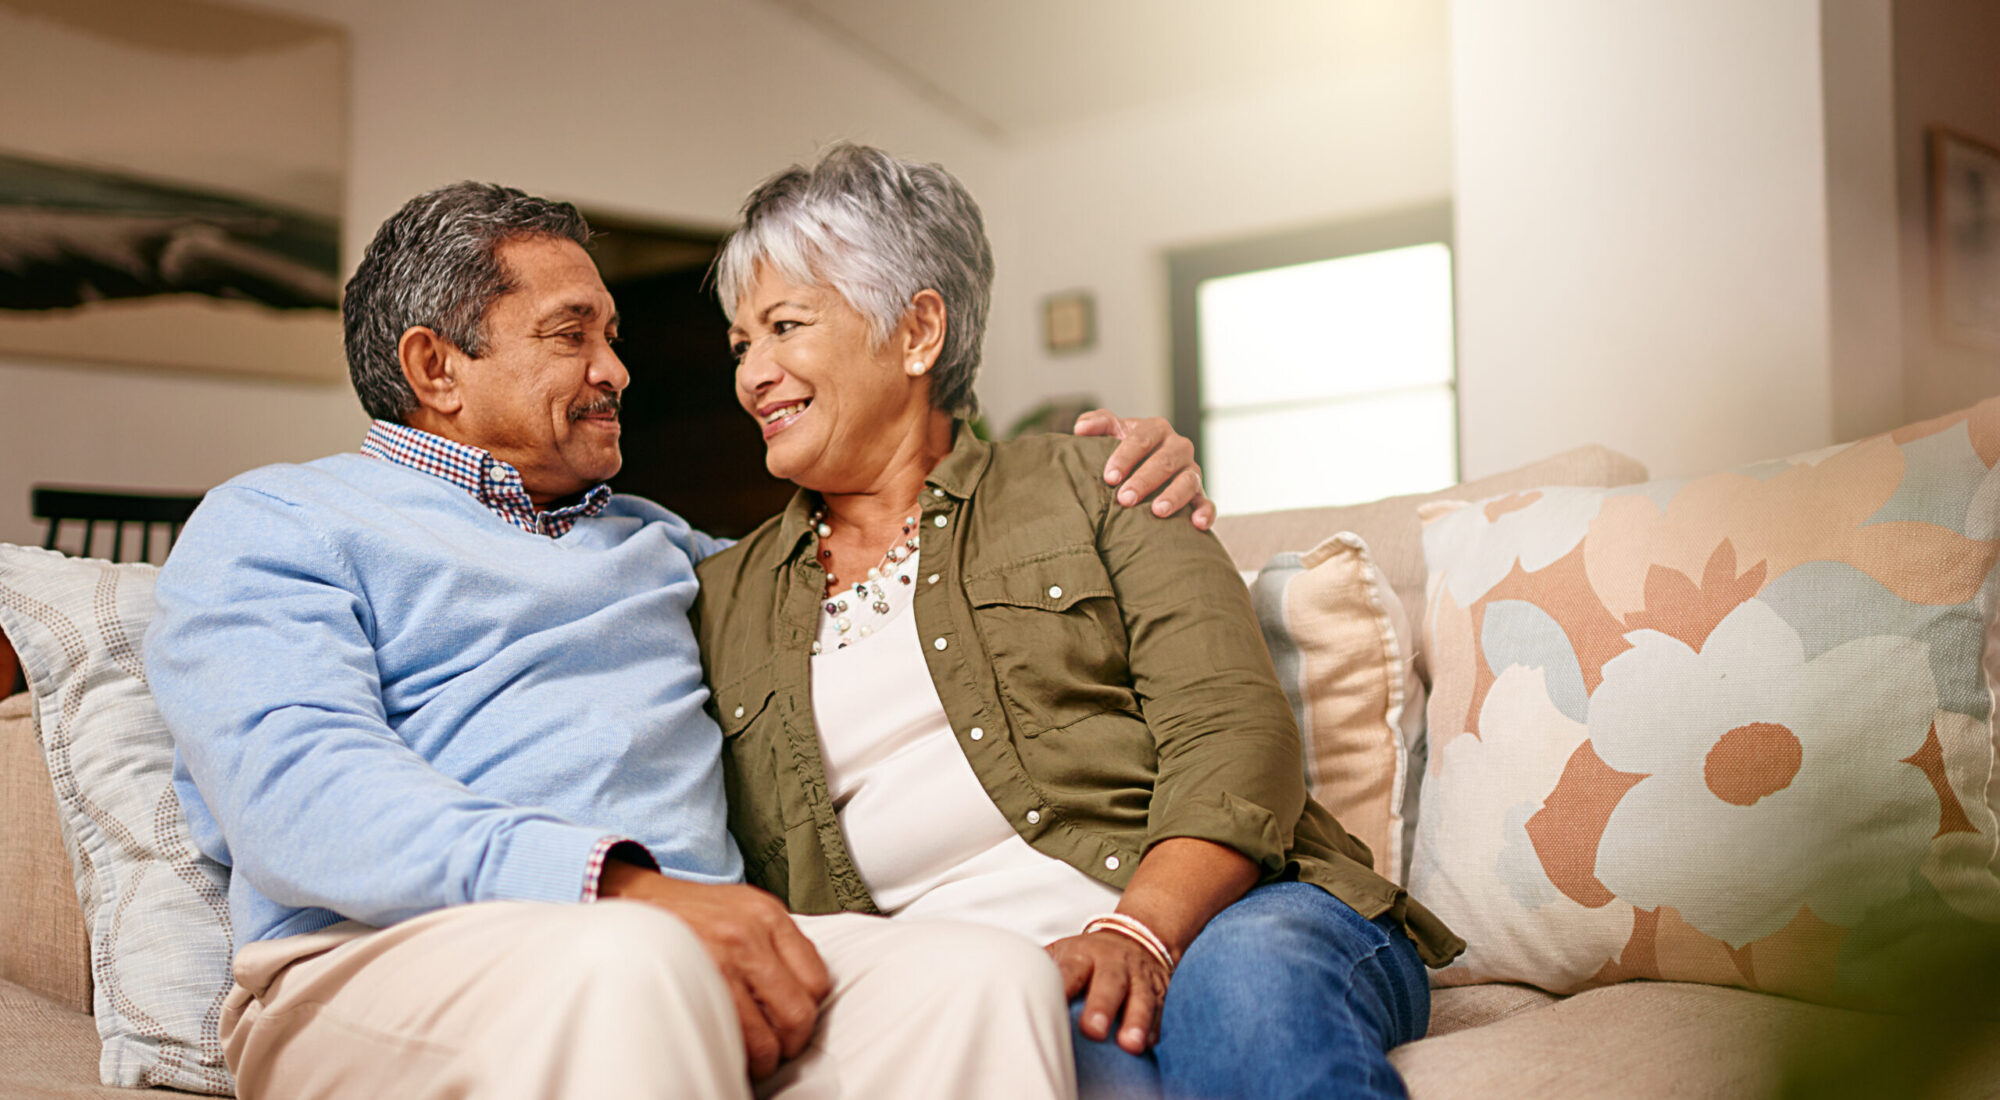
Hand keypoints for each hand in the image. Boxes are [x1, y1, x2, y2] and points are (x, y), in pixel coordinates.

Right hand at [598, 861, 829, 1079]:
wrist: (633, 901)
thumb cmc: (691, 912)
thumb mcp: (744, 908)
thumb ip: (778, 944)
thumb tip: (804, 992)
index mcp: (769, 916)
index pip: (817, 981)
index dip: (809, 1009)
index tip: (793, 1019)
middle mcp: (748, 937)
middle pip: (798, 1014)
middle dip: (790, 1042)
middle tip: (777, 1047)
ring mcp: (719, 964)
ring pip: (766, 1040)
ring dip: (763, 1058)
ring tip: (751, 1055)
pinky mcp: (691, 987)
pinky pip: (730, 1041)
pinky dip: (734, 1055)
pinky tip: (725, 1045)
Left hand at [1047, 930, 1170, 1054]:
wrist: (1135, 936)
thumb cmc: (1087, 956)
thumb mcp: (1064, 953)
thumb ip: (1041, 968)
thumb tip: (1000, 983)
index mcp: (1082, 955)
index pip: (1070, 969)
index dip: (1062, 985)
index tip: (1050, 1002)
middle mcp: (1112, 964)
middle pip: (1108, 983)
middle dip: (1102, 1007)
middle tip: (1093, 1031)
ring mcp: (1138, 977)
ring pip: (1141, 998)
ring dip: (1136, 1021)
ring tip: (1131, 1045)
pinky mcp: (1159, 991)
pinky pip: (1160, 1009)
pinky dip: (1156, 1027)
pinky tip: (1150, 1043)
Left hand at [1072, 410, 1215, 528]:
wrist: (1148, 469)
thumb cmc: (1126, 451)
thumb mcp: (1113, 433)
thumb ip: (1098, 424)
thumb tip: (1081, 428)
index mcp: (1156, 429)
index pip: (1141, 439)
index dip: (1125, 457)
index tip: (1109, 477)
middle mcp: (1178, 447)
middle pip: (1164, 461)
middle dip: (1144, 480)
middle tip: (1125, 499)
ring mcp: (1192, 471)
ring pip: (1188, 481)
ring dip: (1174, 496)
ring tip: (1157, 512)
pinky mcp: (1200, 494)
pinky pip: (1207, 502)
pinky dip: (1206, 512)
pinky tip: (1198, 524)